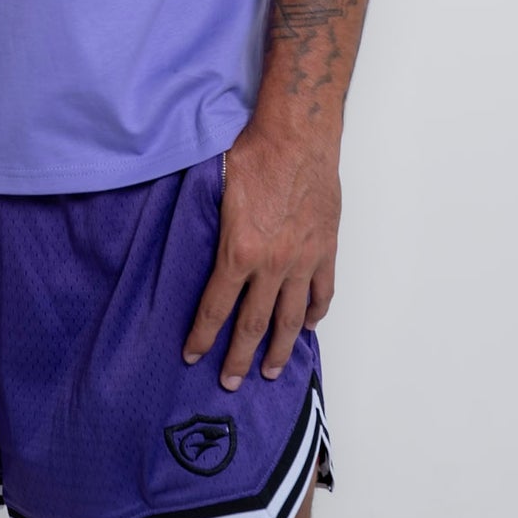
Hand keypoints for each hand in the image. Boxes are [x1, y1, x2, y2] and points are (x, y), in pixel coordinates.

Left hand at [182, 122, 340, 387]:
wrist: (298, 135)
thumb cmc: (254, 152)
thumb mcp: (215, 187)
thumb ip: (208, 221)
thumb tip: (191, 239)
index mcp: (239, 251)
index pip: (216, 307)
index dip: (202, 334)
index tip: (192, 355)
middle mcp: (272, 265)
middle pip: (253, 324)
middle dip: (238, 357)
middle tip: (230, 382)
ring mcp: (303, 260)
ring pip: (292, 318)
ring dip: (280, 349)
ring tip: (271, 371)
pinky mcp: (326, 249)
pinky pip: (322, 292)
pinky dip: (316, 313)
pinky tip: (309, 326)